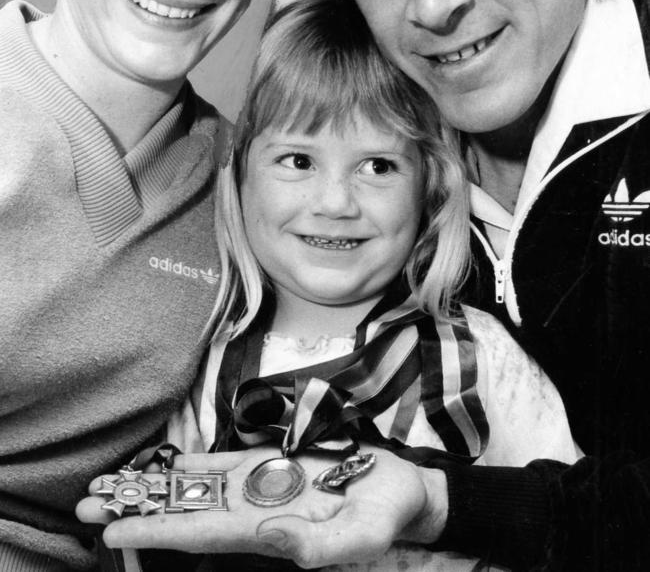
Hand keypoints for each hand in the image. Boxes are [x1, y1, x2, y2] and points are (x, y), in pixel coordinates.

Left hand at [76, 446, 448, 566]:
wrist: (396, 488)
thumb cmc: (383, 514)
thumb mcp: (363, 536)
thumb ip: (323, 546)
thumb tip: (275, 540)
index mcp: (266, 531)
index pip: (199, 534)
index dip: (156, 531)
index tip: (113, 529)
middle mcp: (251, 511)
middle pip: (182, 513)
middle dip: (136, 509)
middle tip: (86, 504)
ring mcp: (256, 487)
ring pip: (192, 490)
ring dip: (151, 486)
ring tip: (108, 484)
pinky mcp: (267, 464)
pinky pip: (218, 467)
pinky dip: (187, 466)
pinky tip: (160, 464)